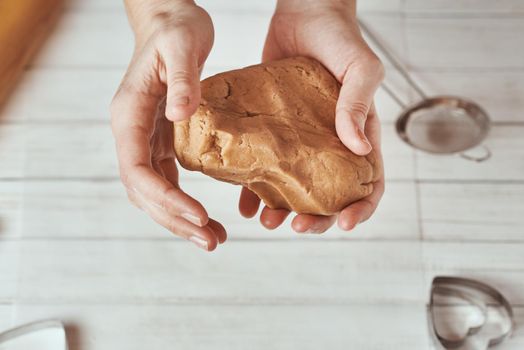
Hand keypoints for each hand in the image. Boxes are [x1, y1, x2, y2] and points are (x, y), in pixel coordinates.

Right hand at [111, 0, 225, 249]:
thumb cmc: (175, 30)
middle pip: (144, 191)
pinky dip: (184, 202)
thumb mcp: (181, 46)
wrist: (170, 22)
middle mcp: (131, 132)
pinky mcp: (162, 140)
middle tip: (211, 241)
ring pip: (154, 192)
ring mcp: (145, 138)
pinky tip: (206, 216)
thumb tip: (182, 116)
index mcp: (129, 114)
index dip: (165, 198)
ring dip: (179, 219)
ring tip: (213, 239)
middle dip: (175, 220)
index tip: (199, 215)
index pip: (137, 169)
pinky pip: (167, 179)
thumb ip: (183, 80)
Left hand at [239, 0, 384, 232]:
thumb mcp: (361, 68)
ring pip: (294, 188)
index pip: (370, 182)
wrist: (304, 13)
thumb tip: (359, 147)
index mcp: (360, 136)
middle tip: (297, 226)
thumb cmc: (340, 39)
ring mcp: (301, 141)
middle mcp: (331, 145)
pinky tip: (245, 202)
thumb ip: (360, 104)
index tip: (346, 224)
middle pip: (329, 195)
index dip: (362, 208)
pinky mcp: (274, 131)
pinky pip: (266, 166)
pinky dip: (256, 189)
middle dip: (317, 218)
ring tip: (267, 221)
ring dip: (283, 210)